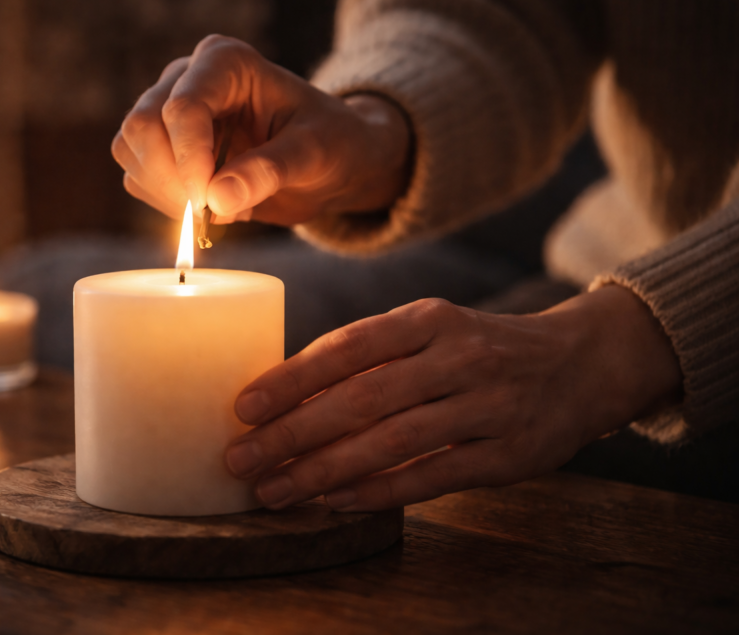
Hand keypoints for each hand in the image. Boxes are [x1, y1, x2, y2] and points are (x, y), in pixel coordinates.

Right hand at [111, 35, 410, 223]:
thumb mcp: (314, 154)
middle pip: (142, 126)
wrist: (328, 163)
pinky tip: (213, 207)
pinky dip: (166, 204)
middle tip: (215, 211)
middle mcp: (187, 78)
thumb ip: (269, 172)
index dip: (189, 160)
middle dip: (172, 179)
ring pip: (130, 151)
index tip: (209, 202)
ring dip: (167, 194)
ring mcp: (166, 110)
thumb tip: (215, 200)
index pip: (182, 107)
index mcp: (225, 63)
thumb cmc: (330, 144)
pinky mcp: (159, 147)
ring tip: (225, 207)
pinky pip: (137, 177)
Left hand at [224, 286, 682, 510]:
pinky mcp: (508, 453)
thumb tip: (288, 389)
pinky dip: (379, 491)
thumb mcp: (433, 331)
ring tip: (275, 490)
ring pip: (392, 442)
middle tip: (242, 458)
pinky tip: (336, 501)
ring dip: (324, 471)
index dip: (294, 376)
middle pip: (364, 398)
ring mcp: (488, 406)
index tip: (245, 405)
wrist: (580, 363)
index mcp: (431, 319)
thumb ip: (373, 355)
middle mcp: (460, 357)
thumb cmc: (481, 348)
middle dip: (294, 433)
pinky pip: (432, 477)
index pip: (350, 345)